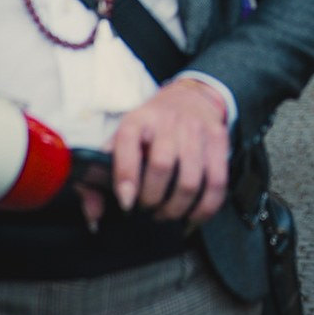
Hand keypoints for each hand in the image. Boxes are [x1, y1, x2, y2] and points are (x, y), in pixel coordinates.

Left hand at [109, 78, 231, 224]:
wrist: (191, 99)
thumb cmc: (151, 129)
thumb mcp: (122, 140)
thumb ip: (99, 177)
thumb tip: (95, 216)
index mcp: (137, 120)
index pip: (128, 145)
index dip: (126, 177)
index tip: (126, 202)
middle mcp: (167, 121)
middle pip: (162, 166)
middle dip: (152, 199)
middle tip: (147, 210)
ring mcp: (196, 129)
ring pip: (190, 180)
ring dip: (176, 208)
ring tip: (166, 213)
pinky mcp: (218, 140)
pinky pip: (217, 182)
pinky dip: (205, 207)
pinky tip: (192, 215)